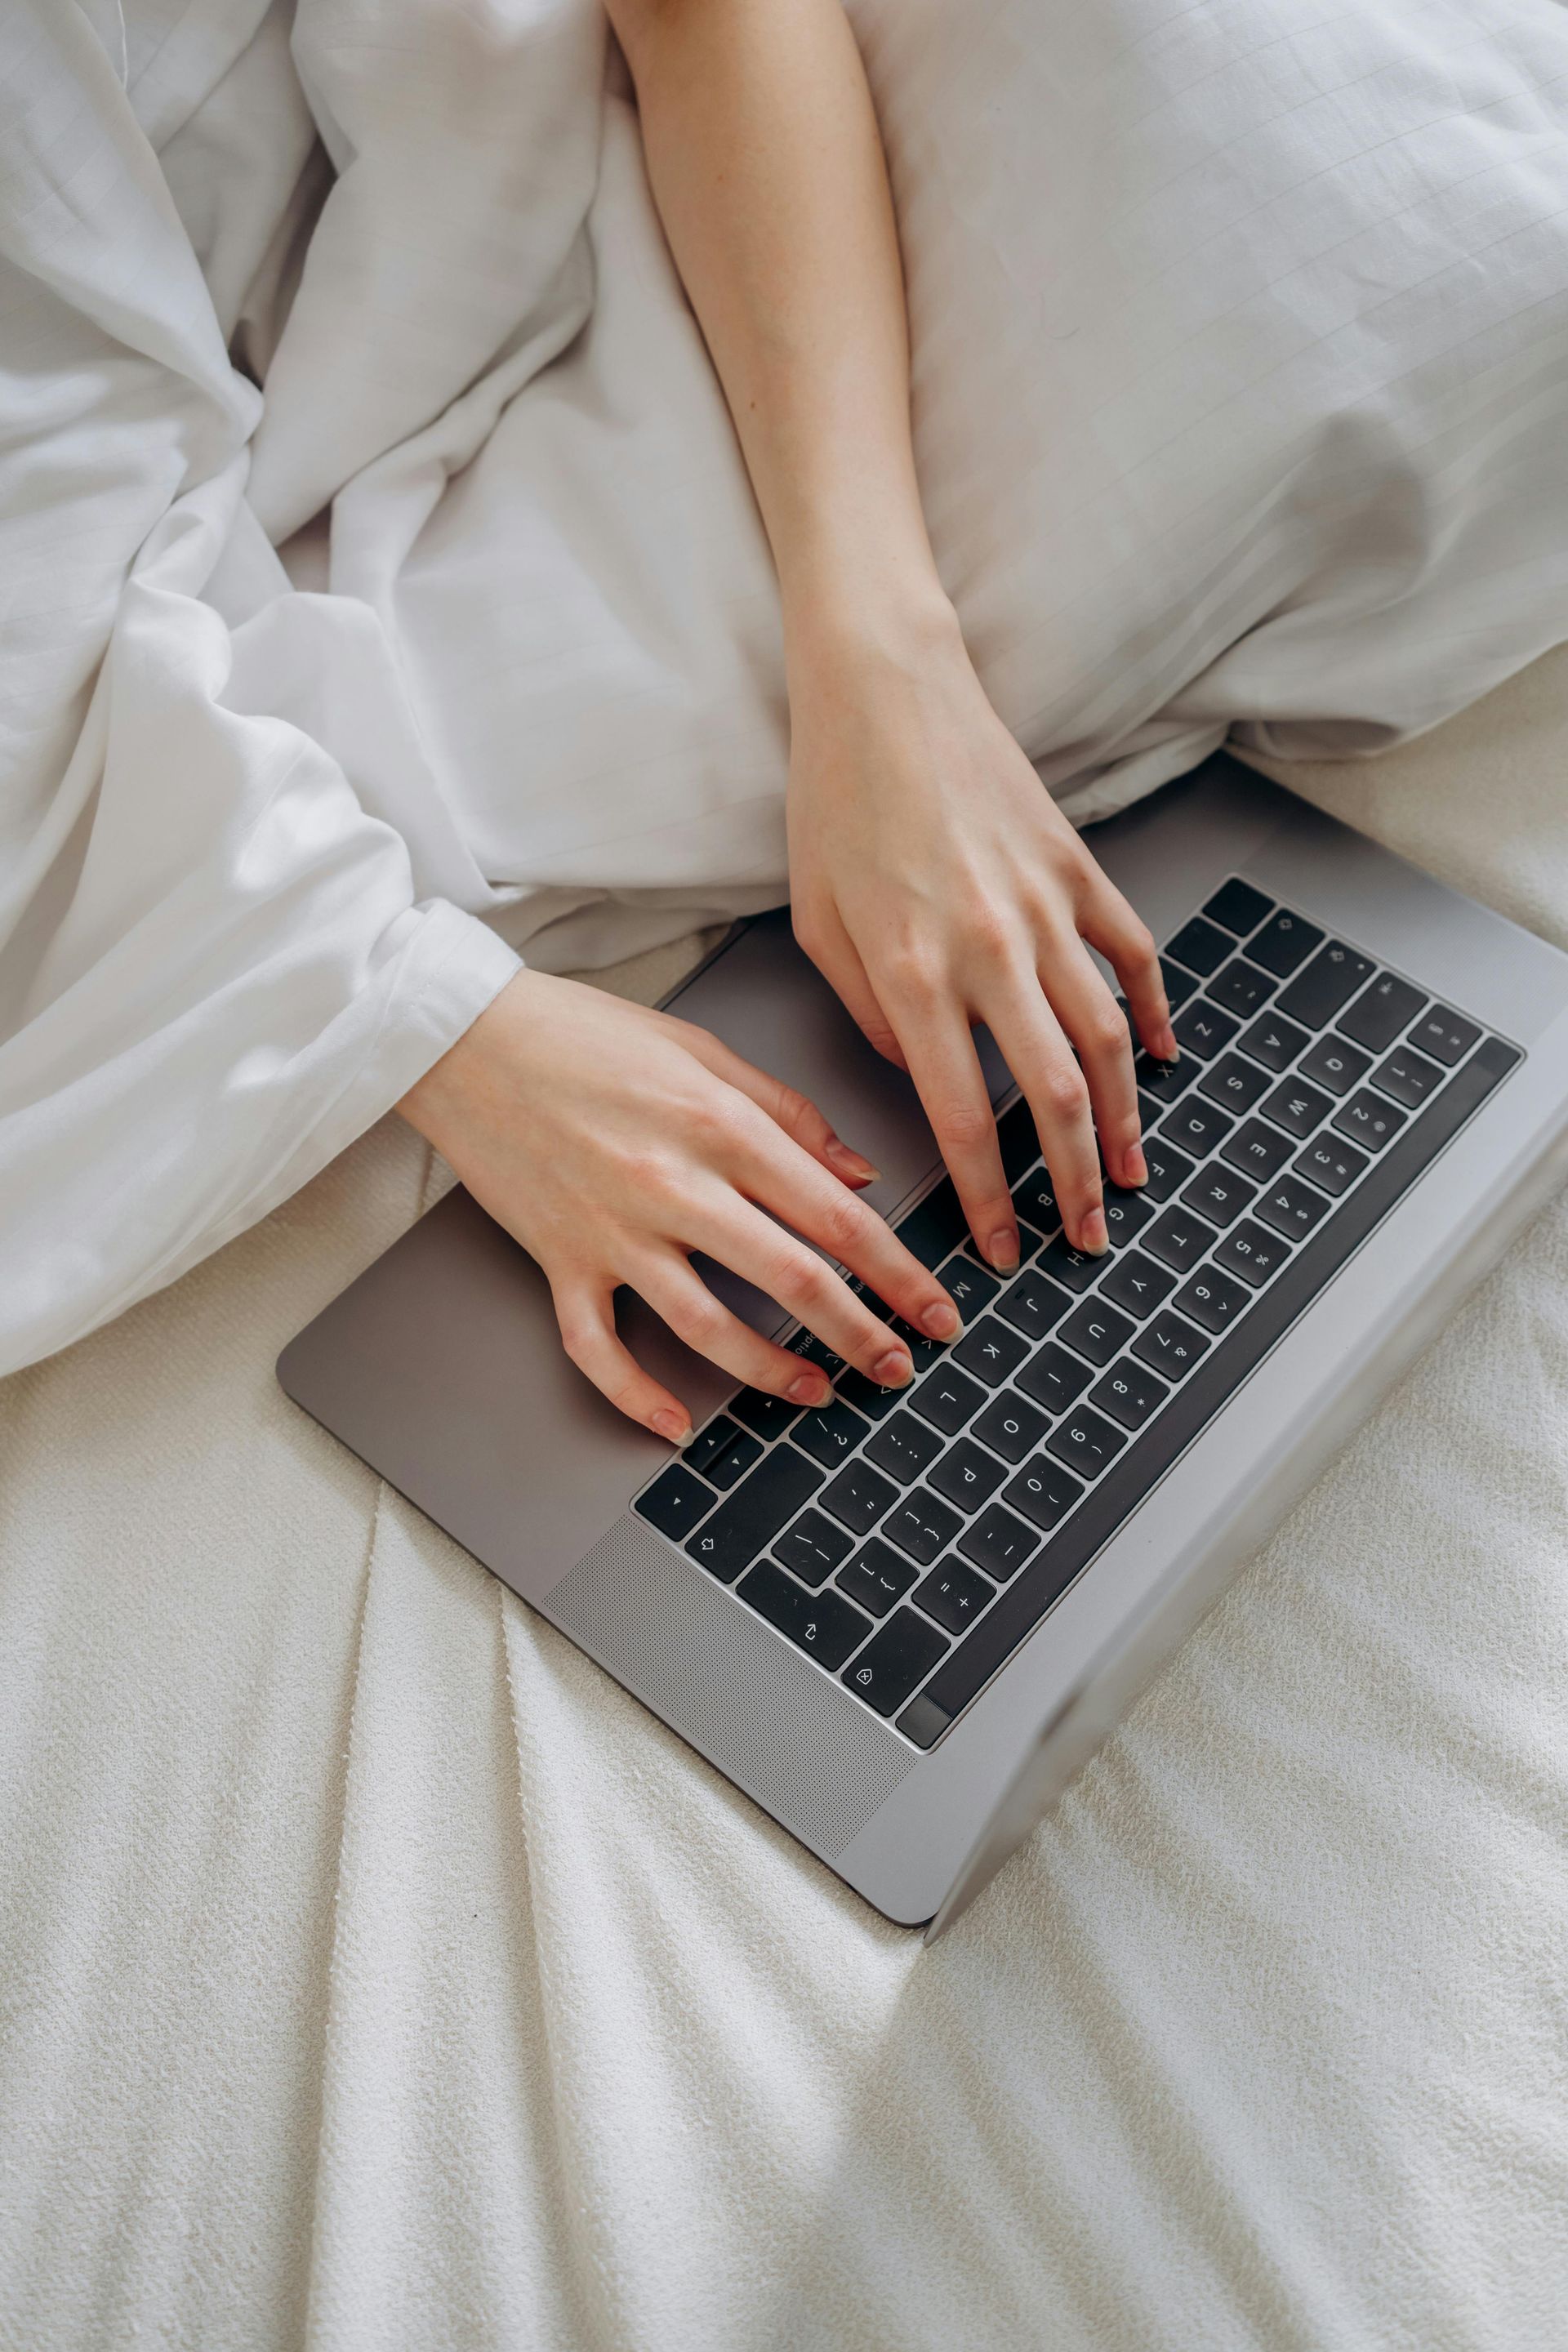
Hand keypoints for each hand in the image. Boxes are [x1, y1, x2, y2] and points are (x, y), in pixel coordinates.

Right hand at [397, 970, 963, 1441]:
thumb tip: (857, 1171)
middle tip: (900, 1366)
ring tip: (819, 1391)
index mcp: (720, 1126)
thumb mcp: (703, 1050)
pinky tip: (678, 1426)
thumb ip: (788, 1113)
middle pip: (793, 1280)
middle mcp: (673, 1185)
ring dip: (775, 1372)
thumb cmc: (581, 1033)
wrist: (465, 1036)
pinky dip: (637, 1397)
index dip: (898, 1272)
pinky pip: (598, 1349)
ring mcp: (613, 1231)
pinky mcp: (559, 1261)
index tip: (936, 1308)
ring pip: (709, 1328)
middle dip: (861, 1333)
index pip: (836, 1216)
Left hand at [785, 605, 1176, 1265]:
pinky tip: (1164, 1060)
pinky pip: (1133, 955)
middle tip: (1089, 1236)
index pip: (964, 1119)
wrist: (885, 690)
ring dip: (1127, 1118)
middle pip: (1057, 1096)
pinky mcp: (1077, 867)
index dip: (989, 1199)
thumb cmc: (834, 803)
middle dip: (1078, 1182)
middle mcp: (990, 950)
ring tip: (1133, 1172)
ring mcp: (1045, 908)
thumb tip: (920, 1073)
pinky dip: (1156, 1013)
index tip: (1003, 1248)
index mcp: (913, 975)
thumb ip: (870, 1015)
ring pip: (1108, 1038)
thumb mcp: (818, 926)